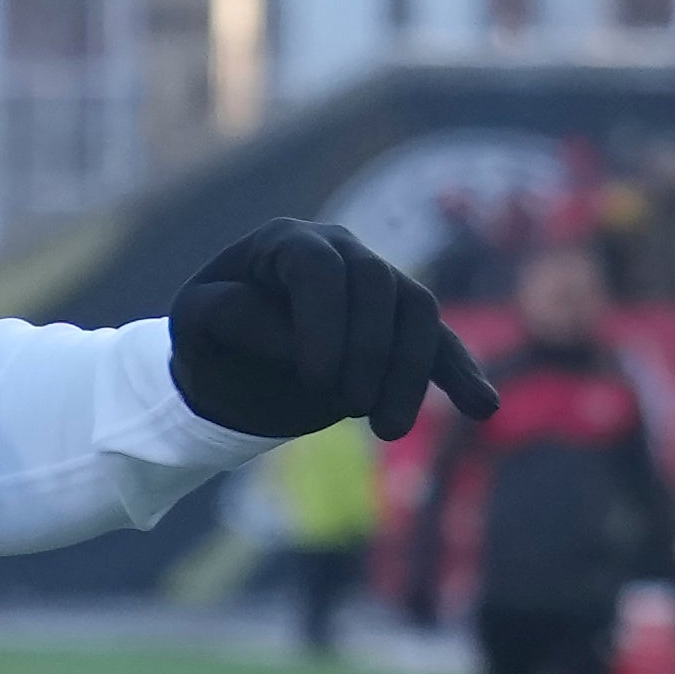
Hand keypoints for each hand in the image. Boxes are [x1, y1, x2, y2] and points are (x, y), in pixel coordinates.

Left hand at [170, 221, 498, 443]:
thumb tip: (294, 337)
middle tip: (349, 409)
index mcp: (286, 244)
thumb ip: (230, 316)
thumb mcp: (192, 326)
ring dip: (410, 373)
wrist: (231, 367)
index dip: (324, 321)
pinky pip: (439, 342)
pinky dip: (460, 374)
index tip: (315, 379)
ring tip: (387, 430)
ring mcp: (378, 285)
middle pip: (378, 285)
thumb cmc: (208, 337)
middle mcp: (340, 252)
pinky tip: (482, 407)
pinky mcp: (400, 327)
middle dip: (370, 351)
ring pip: (418, 313)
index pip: (318, 267)